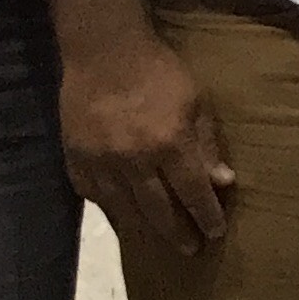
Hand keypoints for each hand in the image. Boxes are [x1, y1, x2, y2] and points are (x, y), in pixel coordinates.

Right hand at [64, 31, 233, 253]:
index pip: (193, 194)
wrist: (103, 50)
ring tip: (161, 241)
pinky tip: (124, 217)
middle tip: (191, 248)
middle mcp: (134, 161)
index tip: (216, 232)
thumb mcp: (196, 102)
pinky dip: (111, 209)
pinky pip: (94, 195)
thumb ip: (207, 145)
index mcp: (169, 145)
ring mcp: (101, 163)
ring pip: (125, 210)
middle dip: (179, 233)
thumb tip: (223, 182)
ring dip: (146, 229)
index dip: (206, 216)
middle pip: (159, 211)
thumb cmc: (159, 72)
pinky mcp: (75, 159)